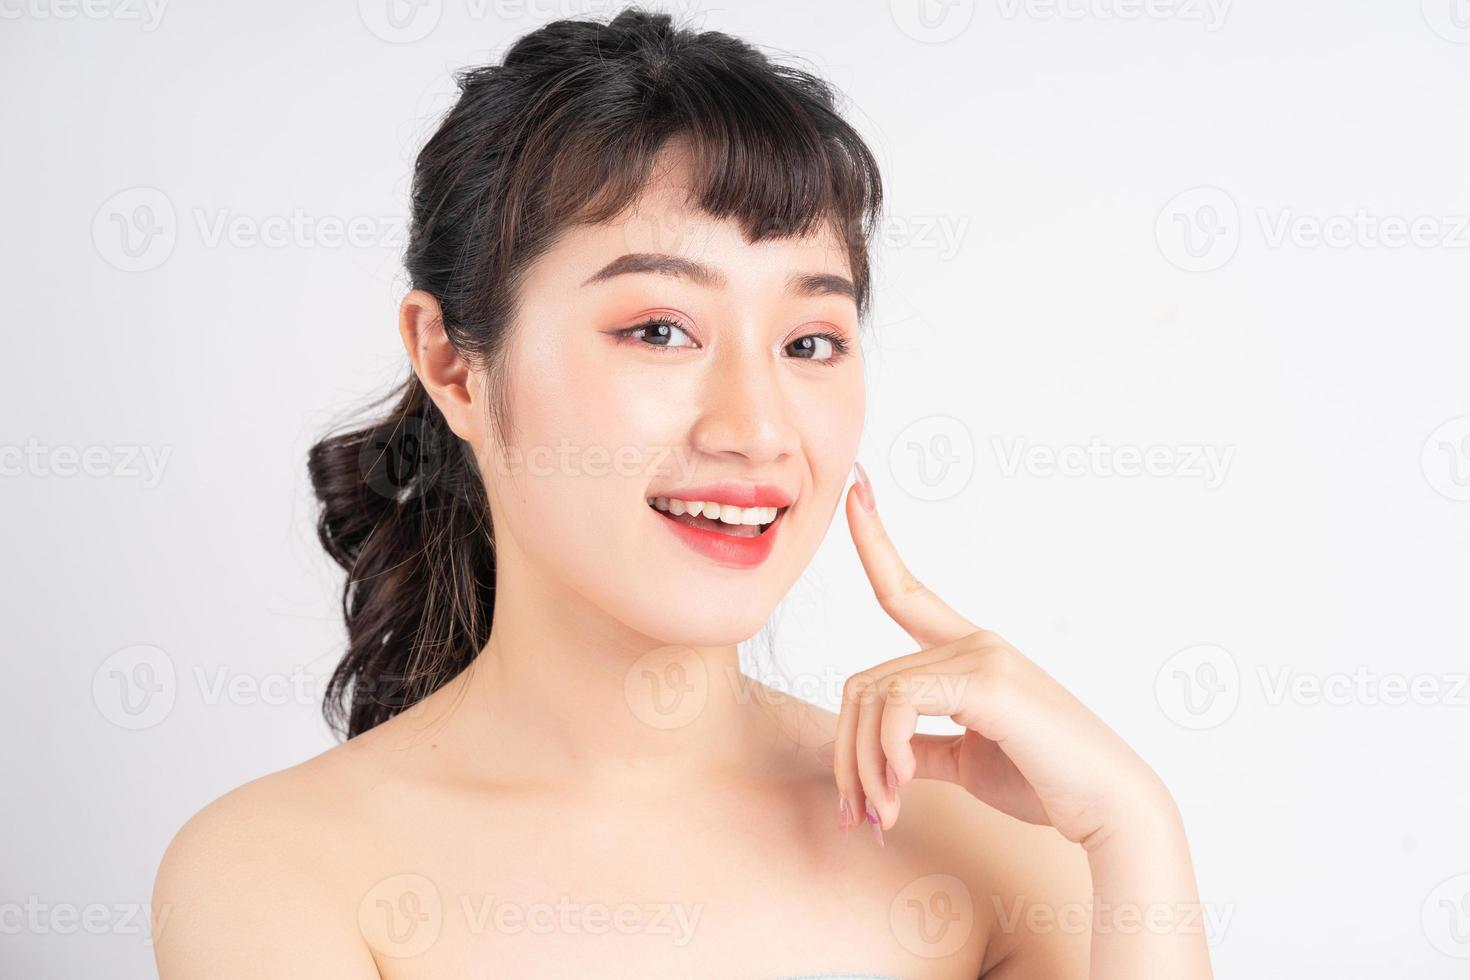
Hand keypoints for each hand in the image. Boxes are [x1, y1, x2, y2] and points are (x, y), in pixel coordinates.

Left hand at [817, 462, 1177, 849]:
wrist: (1110, 809)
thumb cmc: (1045, 782)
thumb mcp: (967, 760)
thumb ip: (920, 747)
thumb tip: (872, 753)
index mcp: (969, 652)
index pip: (905, 590)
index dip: (874, 541)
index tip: (855, 490)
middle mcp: (973, 643)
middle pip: (864, 683)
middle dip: (848, 751)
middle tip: (859, 813)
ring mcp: (982, 656)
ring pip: (875, 697)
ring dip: (864, 764)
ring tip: (879, 814)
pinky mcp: (989, 683)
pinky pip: (900, 706)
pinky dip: (887, 752)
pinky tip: (900, 789)